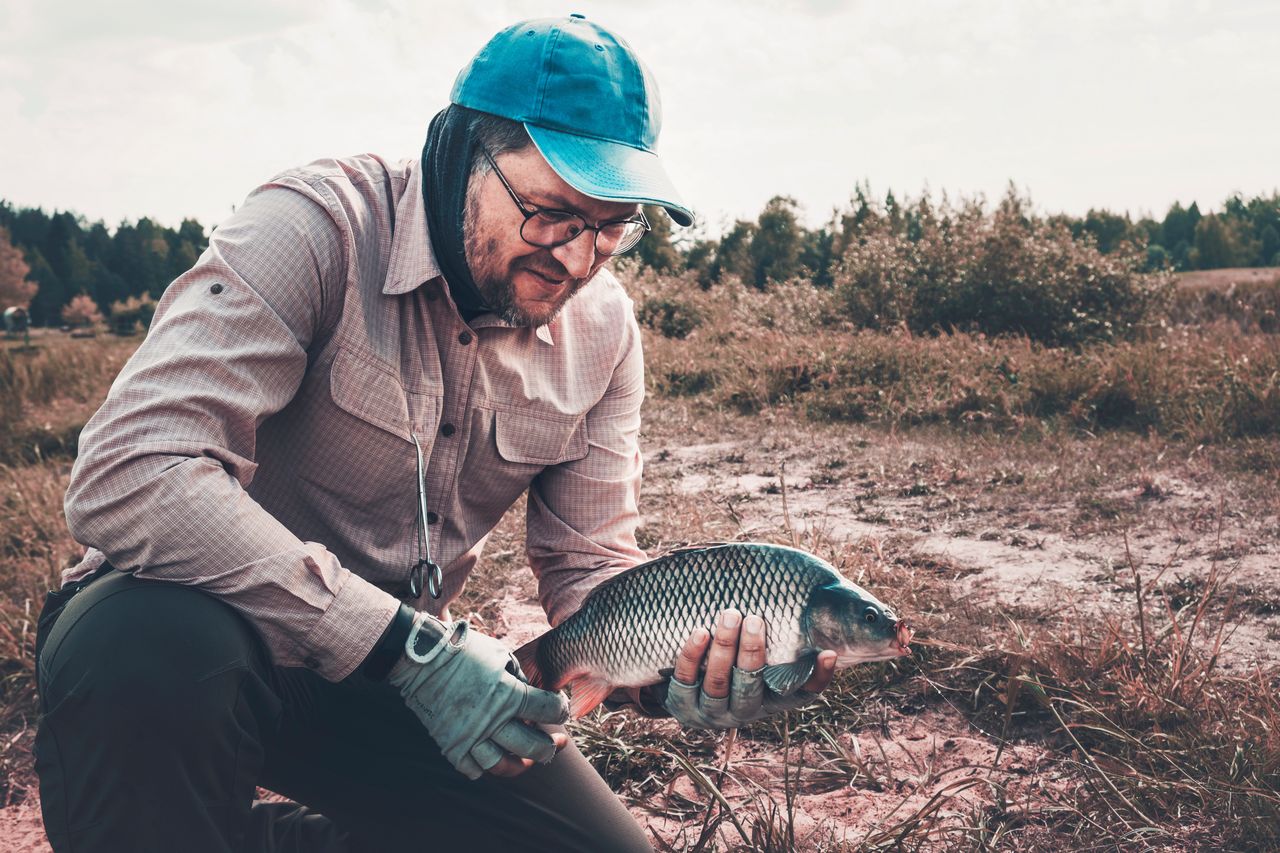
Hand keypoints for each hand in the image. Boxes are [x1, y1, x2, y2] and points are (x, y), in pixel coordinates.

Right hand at [389, 613, 569, 779]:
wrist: (422, 658)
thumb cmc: (464, 650)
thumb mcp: (501, 655)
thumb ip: (521, 678)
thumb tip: (535, 696)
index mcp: (509, 694)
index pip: (549, 711)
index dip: (561, 710)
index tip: (560, 708)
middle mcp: (492, 721)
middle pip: (533, 748)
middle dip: (551, 747)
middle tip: (557, 743)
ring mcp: (470, 737)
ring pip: (504, 766)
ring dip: (520, 765)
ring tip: (527, 758)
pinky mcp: (451, 745)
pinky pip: (473, 770)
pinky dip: (485, 766)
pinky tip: (493, 756)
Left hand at [662, 608, 836, 729]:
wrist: (693, 692)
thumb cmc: (740, 665)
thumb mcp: (766, 659)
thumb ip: (790, 643)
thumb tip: (824, 633)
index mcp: (772, 701)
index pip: (802, 694)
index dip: (818, 677)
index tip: (829, 652)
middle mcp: (746, 711)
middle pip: (751, 684)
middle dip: (752, 651)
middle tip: (753, 619)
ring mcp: (713, 711)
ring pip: (718, 682)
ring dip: (724, 648)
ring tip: (730, 615)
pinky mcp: (684, 706)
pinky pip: (686, 680)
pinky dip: (693, 656)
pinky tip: (700, 633)